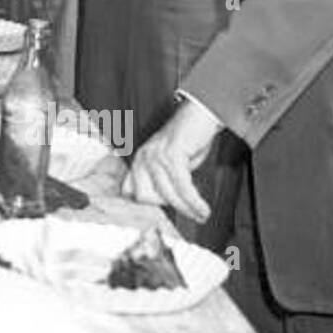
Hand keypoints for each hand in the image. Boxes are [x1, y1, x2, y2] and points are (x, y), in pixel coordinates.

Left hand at [121, 96, 222, 222]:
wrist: (200, 115)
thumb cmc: (188, 140)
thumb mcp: (170, 164)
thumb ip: (163, 182)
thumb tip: (165, 205)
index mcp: (139, 160)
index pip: (129, 191)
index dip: (146, 206)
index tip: (162, 217)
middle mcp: (142, 158)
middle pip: (146, 197)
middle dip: (168, 207)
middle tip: (189, 212)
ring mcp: (155, 156)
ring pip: (167, 194)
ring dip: (187, 209)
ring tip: (201, 214)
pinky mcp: (172, 155)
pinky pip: (183, 187)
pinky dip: (194, 202)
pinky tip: (203, 208)